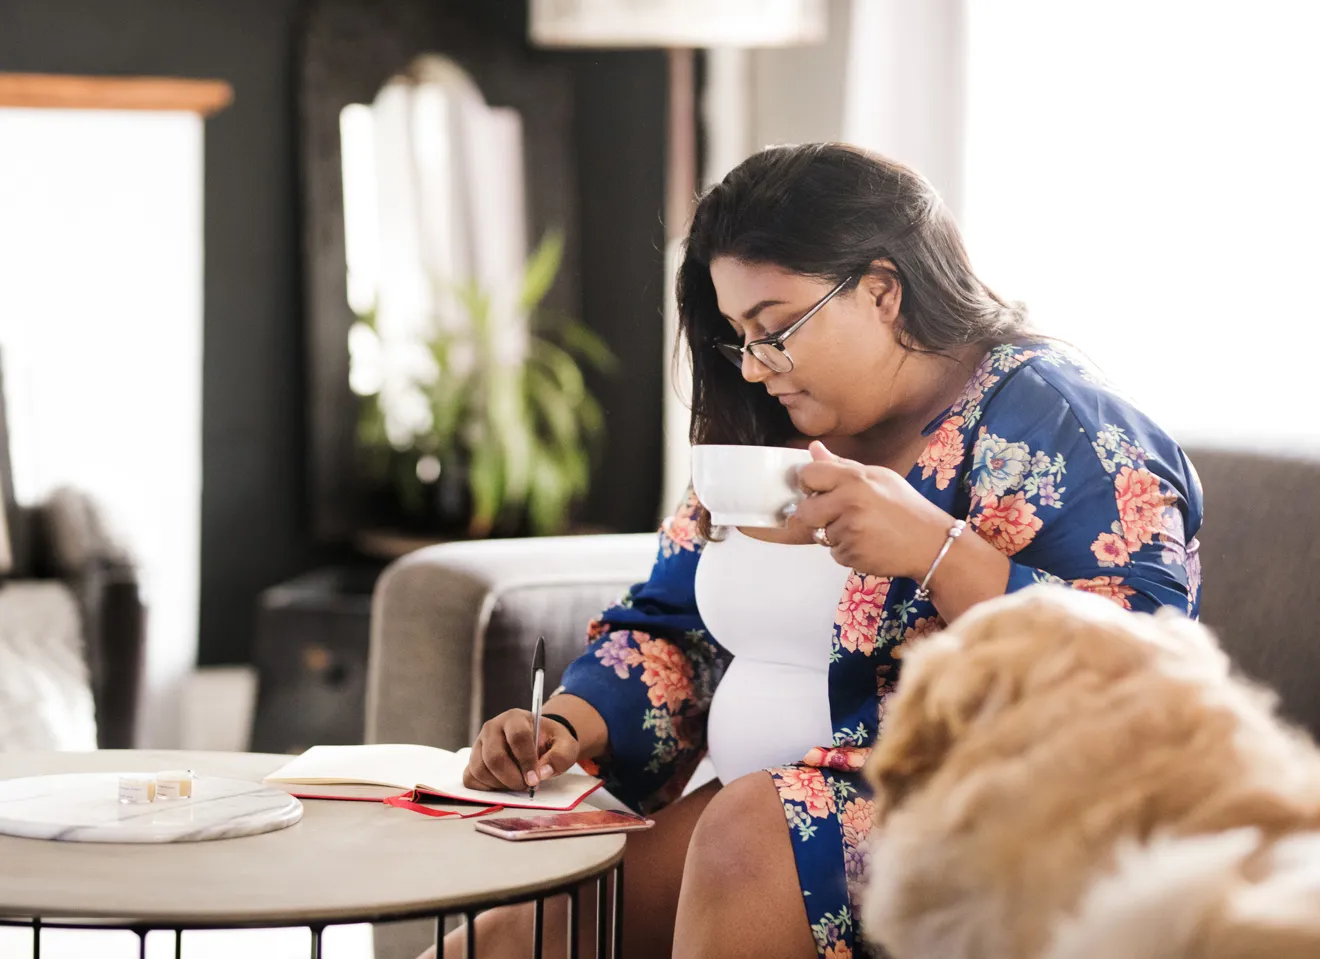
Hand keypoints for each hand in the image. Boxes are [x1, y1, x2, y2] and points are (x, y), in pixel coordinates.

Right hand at [463, 709, 580, 791]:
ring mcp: (479, 743)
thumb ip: (560, 757)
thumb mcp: (565, 744)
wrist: (537, 740)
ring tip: (516, 784)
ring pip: (480, 769)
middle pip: (494, 757)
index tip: (535, 780)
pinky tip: (502, 785)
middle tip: (526, 786)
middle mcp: (492, 727)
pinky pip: (470, 778)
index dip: (526, 761)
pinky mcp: (472, 759)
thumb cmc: (549, 741)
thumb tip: (542, 773)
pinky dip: (485, 788)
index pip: (517, 737)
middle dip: (512, 778)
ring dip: (500, 784)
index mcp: (515, 718)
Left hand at [793, 441, 952, 579]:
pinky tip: (866, 543)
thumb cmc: (905, 507)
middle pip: (805, 510)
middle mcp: (848, 503)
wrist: (930, 543)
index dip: (809, 483)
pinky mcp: (850, 555)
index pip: (808, 475)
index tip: (817, 489)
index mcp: (854, 479)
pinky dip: (845, 550)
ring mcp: (848, 531)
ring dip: (832, 533)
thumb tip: (813, 449)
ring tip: (860, 528)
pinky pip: (833, 552)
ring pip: (818, 534)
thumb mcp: (878, 476)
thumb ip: (842, 465)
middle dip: (814, 513)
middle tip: (835, 513)